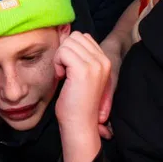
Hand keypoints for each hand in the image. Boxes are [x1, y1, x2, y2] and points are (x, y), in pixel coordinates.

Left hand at [53, 32, 111, 161]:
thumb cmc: (77, 103)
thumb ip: (80, 57)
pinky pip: (63, 52)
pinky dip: (57, 62)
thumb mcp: (82, 75)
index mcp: (105, 61)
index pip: (83, 37)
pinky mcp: (83, 70)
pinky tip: (61, 77)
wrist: (80, 125)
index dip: (70, 50)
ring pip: (68, 43)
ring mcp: (95, 65)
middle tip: (64, 72)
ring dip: (60, 57)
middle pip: (75, 37)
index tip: (69, 69)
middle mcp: (103, 60)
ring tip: (63, 74)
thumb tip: (65, 39)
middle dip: (64, 52)